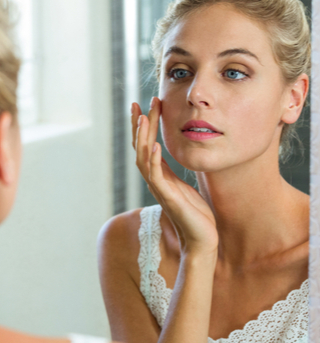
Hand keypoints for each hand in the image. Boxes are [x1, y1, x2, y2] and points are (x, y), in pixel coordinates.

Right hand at [131, 98, 217, 256]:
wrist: (202, 239)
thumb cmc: (196, 215)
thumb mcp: (185, 187)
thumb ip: (176, 174)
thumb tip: (176, 160)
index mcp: (160, 176)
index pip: (146, 146)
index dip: (144, 127)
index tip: (145, 106)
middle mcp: (156, 180)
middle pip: (140, 148)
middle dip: (140, 125)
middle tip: (139, 103)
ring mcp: (160, 189)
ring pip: (143, 159)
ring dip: (143, 138)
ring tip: (144, 117)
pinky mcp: (168, 198)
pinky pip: (157, 176)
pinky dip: (154, 160)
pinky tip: (156, 145)